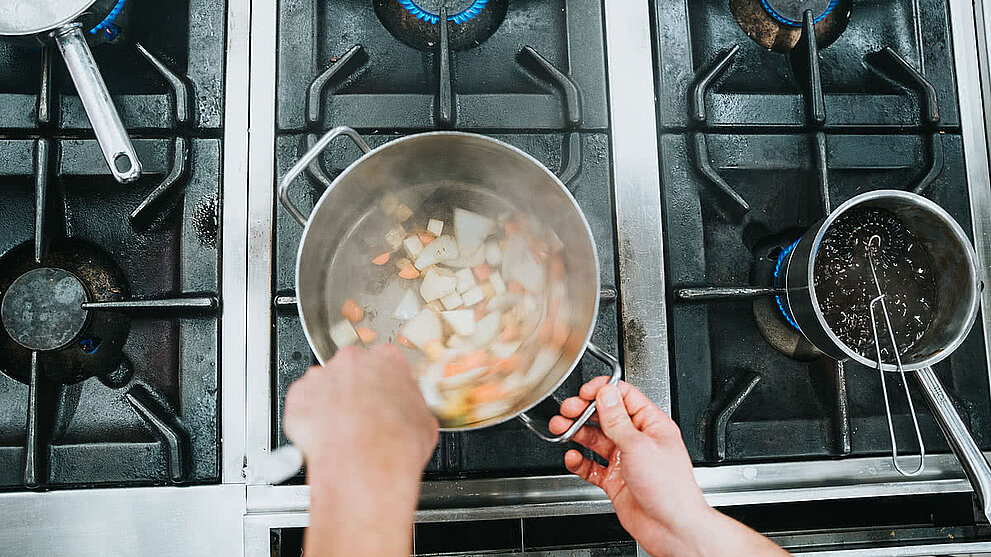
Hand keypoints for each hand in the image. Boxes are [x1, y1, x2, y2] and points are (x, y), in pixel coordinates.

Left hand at [283, 344, 438, 556]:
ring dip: (329, 403)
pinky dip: (308, 418)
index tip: (380, 398)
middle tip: (360, 417)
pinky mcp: (299, 396)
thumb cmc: (396, 444)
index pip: (384, 363)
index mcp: (388, 360)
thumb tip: (410, 417)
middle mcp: (353, 361)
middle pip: (351, 370)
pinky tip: (323, 437)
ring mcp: (323, 376)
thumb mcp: (424, 423)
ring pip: (324, 385)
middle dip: (354, 391)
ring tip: (340, 431)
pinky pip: (302, 404)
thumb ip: (411, 408)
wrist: (367, 465)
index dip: (382, 385)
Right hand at [550, 378, 787, 556]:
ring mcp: (625, 460)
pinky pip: (591, 466)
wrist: (671, 528)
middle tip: (567, 411)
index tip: (584, 392)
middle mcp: (638, 440)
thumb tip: (605, 393)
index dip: (602, 391)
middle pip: (605, 416)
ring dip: (577, 433)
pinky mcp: (615, 480)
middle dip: (583, 412)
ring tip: (562, 429)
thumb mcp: (639, 445)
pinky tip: (572, 458)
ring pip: (595, 440)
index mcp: (651, 424)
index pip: (624, 396)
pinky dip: (579, 462)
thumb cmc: (670, 488)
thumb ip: (617, 419)